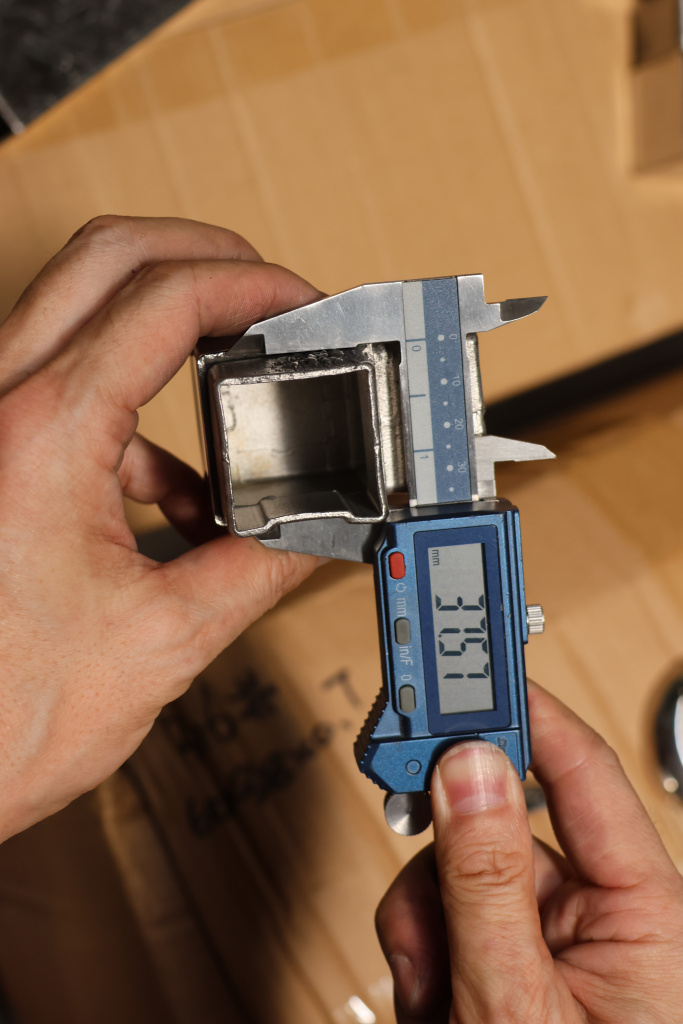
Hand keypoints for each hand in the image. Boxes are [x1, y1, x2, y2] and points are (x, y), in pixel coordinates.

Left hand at [0, 215, 322, 841]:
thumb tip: (321, 534)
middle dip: (206, 259)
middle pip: (108, 256)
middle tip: (271, 296)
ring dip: (171, 341)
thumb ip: (260, 570)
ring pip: (84, 311)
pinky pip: (72, 394)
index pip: (164, 299)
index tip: (307, 306)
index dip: (254, 286)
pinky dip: (140, 423)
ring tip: (240, 401)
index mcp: (41, 435)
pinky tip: (180, 500)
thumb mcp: (161, 640)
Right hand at [376, 681, 682, 1022]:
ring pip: (462, 868)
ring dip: (425, 923)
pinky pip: (452, 913)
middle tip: (411, 866)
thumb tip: (468, 769)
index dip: (524, 710)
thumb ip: (487, 879)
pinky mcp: (519, 961)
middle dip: (443, 861)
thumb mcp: (514, 998)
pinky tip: (433, 1001)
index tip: (469, 673)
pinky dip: (425, 951)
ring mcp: (558, 940)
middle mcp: (606, 915)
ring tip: (431, 992)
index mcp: (645, 912)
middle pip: (499, 823)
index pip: (583, 769)